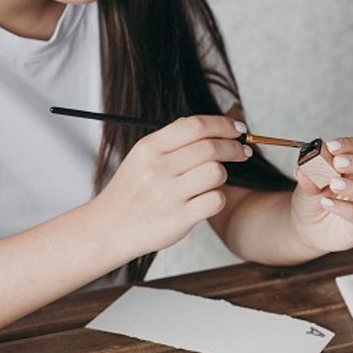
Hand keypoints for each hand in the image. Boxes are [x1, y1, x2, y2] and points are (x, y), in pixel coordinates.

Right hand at [96, 115, 250, 254]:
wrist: (110, 227)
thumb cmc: (132, 191)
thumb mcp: (141, 157)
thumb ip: (172, 140)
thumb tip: (209, 125)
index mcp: (149, 148)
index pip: (195, 125)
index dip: (222, 124)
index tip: (238, 129)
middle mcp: (158, 168)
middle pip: (210, 147)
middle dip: (233, 147)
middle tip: (242, 151)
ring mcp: (168, 195)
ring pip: (216, 173)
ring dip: (222, 175)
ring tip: (214, 180)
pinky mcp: (178, 219)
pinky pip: (215, 200)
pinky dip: (217, 198)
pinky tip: (207, 199)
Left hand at [290, 138, 352, 252]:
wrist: (308, 227)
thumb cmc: (314, 199)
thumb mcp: (307, 185)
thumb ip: (309, 176)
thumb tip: (304, 168)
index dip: (348, 146)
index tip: (332, 146)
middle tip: (338, 162)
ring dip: (352, 186)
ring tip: (333, 184)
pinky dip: (343, 207)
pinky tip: (327, 202)